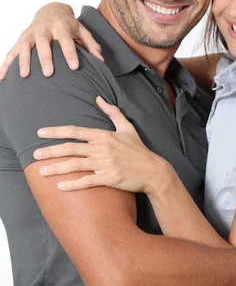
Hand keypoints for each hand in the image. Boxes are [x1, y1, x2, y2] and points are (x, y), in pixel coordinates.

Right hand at [0, 2, 103, 79]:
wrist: (51, 10)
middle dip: (45, 58)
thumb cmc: (68, 24)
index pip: (66, 40)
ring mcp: (30, 33)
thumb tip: (101, 61)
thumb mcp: (82, 30)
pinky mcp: (21, 38)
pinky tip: (2, 77)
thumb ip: (91, 44)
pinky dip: (6, 63)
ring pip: (25, 46)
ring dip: (24, 60)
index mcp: (61, 26)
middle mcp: (44, 28)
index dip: (70, 53)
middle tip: (49, 73)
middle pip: (44, 43)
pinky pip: (11, 51)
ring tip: (25, 76)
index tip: (74, 67)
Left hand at [33, 97, 164, 193]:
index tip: (40, 132)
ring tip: (42, 172)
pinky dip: (73, 184)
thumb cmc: (138, 149)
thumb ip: (112, 112)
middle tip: (35, 155)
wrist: (152, 170)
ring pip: (75, 165)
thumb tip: (99, 98)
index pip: (75, 131)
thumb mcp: (127, 127)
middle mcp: (102, 148)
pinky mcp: (109, 178)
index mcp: (104, 135)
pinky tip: (60, 187)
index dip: (56, 131)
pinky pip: (87, 181)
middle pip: (71, 148)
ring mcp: (105, 163)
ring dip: (57, 168)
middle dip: (51, 151)